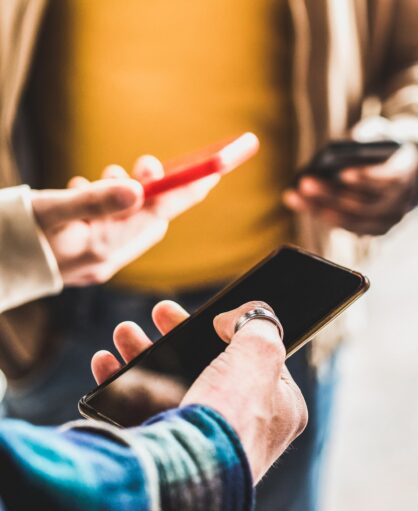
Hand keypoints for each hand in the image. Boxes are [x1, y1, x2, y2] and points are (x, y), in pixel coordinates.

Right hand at [31, 156, 217, 285]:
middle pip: (147, 217)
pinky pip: (103, 223)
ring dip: (124, 191)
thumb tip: (138, 188)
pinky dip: (100, 201)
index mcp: (105, 251)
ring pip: (125, 218)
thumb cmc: (8, 239)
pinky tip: (81, 188)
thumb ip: (93, 202)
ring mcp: (90, 255)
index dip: (187, 191)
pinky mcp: (76, 250)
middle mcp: (104, 257)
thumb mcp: (50, 213)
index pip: (160, 215)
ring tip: (109, 171)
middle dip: (153, 187)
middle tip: (146, 161)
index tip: (212, 171)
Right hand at [91, 301, 307, 482]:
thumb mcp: (262, 352)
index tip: (208, 316)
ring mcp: (206, 439)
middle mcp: (246, 426)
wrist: (189, 470)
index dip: (232, 333)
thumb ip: (257, 325)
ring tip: (124, 334)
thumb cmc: (233, 413)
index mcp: (280, 409)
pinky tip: (107, 364)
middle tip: (159, 313)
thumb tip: (236, 318)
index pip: (258, 361)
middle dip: (177, 337)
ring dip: (144, 353)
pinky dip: (123, 384)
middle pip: (209, 367)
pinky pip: (143, 409)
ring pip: (171, 384)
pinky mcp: (169, 449)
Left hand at [284, 143, 417, 235]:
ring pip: (353, 219)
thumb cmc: (386, 150)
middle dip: (332, 194)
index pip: (389, 179)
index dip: (367, 178)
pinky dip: (324, 216)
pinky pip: (348, 227)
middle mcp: (402, 202)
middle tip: (305, 182)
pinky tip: (303, 204)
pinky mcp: (376, 230)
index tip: (342, 173)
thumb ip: (369, 134)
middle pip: (365, 203)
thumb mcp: (381, 134)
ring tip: (296, 196)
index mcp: (406, 173)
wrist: (406, 174)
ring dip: (321, 208)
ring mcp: (389, 220)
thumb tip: (347, 143)